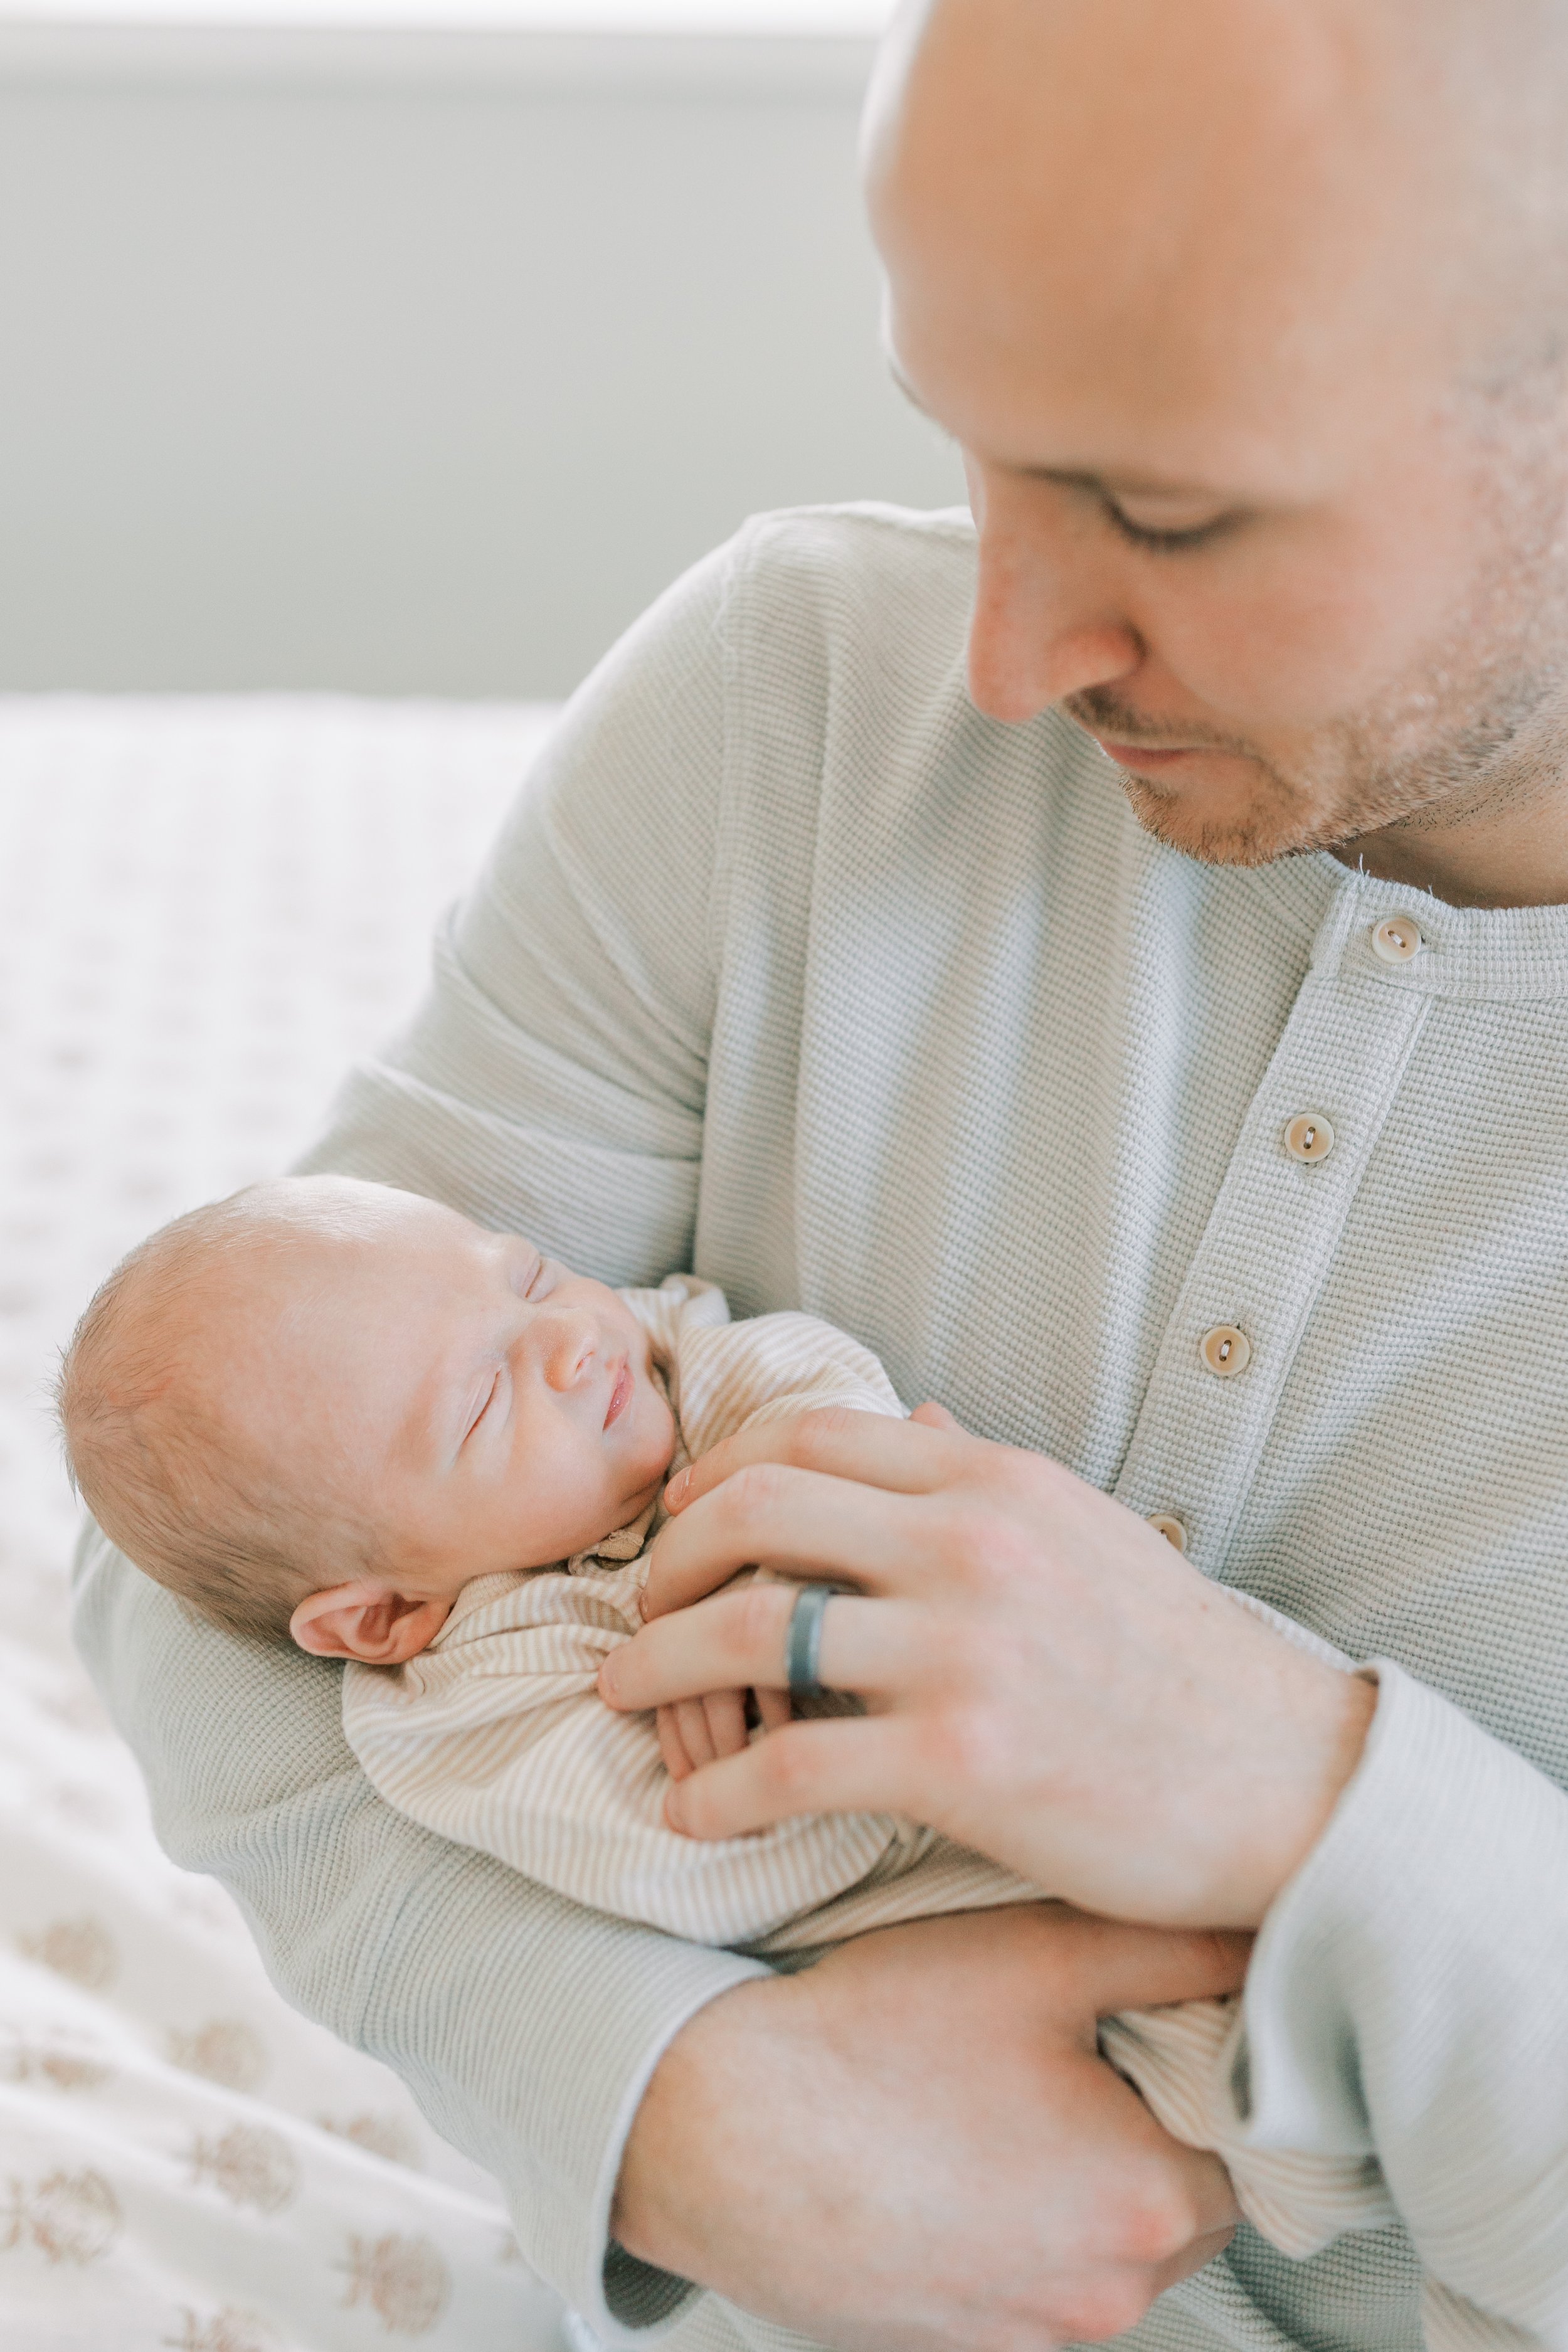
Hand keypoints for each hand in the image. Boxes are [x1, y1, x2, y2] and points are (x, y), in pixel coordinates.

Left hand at [602, 1405, 1375, 1926]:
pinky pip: (789, 1767)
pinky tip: (688, 1815)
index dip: (715, 1477)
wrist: (1290, 1783)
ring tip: (622, 1697)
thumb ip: (978, 1476)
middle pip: (753, 1511)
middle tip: (637, 1608)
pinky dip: (715, 1791)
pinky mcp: (959, 1761)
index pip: (806, 1437)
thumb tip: (906, 1416)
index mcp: (993, 1480)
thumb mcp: (1084, 1532)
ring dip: (655, 1665)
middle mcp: (969, 1543)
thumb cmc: (1179, 1665)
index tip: (681, 1525)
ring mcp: (961, 1650)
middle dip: (666, 1561)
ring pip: (748, 1633)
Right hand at [614, 1905, 1246, 2350]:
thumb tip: (1261, 1935)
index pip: (1243, 2138)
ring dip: (1071, 2182)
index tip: (1141, 2022)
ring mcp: (1023, 2339)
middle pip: (1179, 2202)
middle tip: (1060, 2049)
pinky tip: (943, 2154)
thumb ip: (1173, 1949)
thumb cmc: (871, 2041)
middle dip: (1142, 2129)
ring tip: (989, 2098)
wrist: (716, 2130)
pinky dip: (1003, 2226)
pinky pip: (1020, 2284)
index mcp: (1150, 2204)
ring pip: (1098, 2246)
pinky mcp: (952, 2349)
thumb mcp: (1038, 1956)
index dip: (1199, 2068)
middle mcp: (1103, 2299)